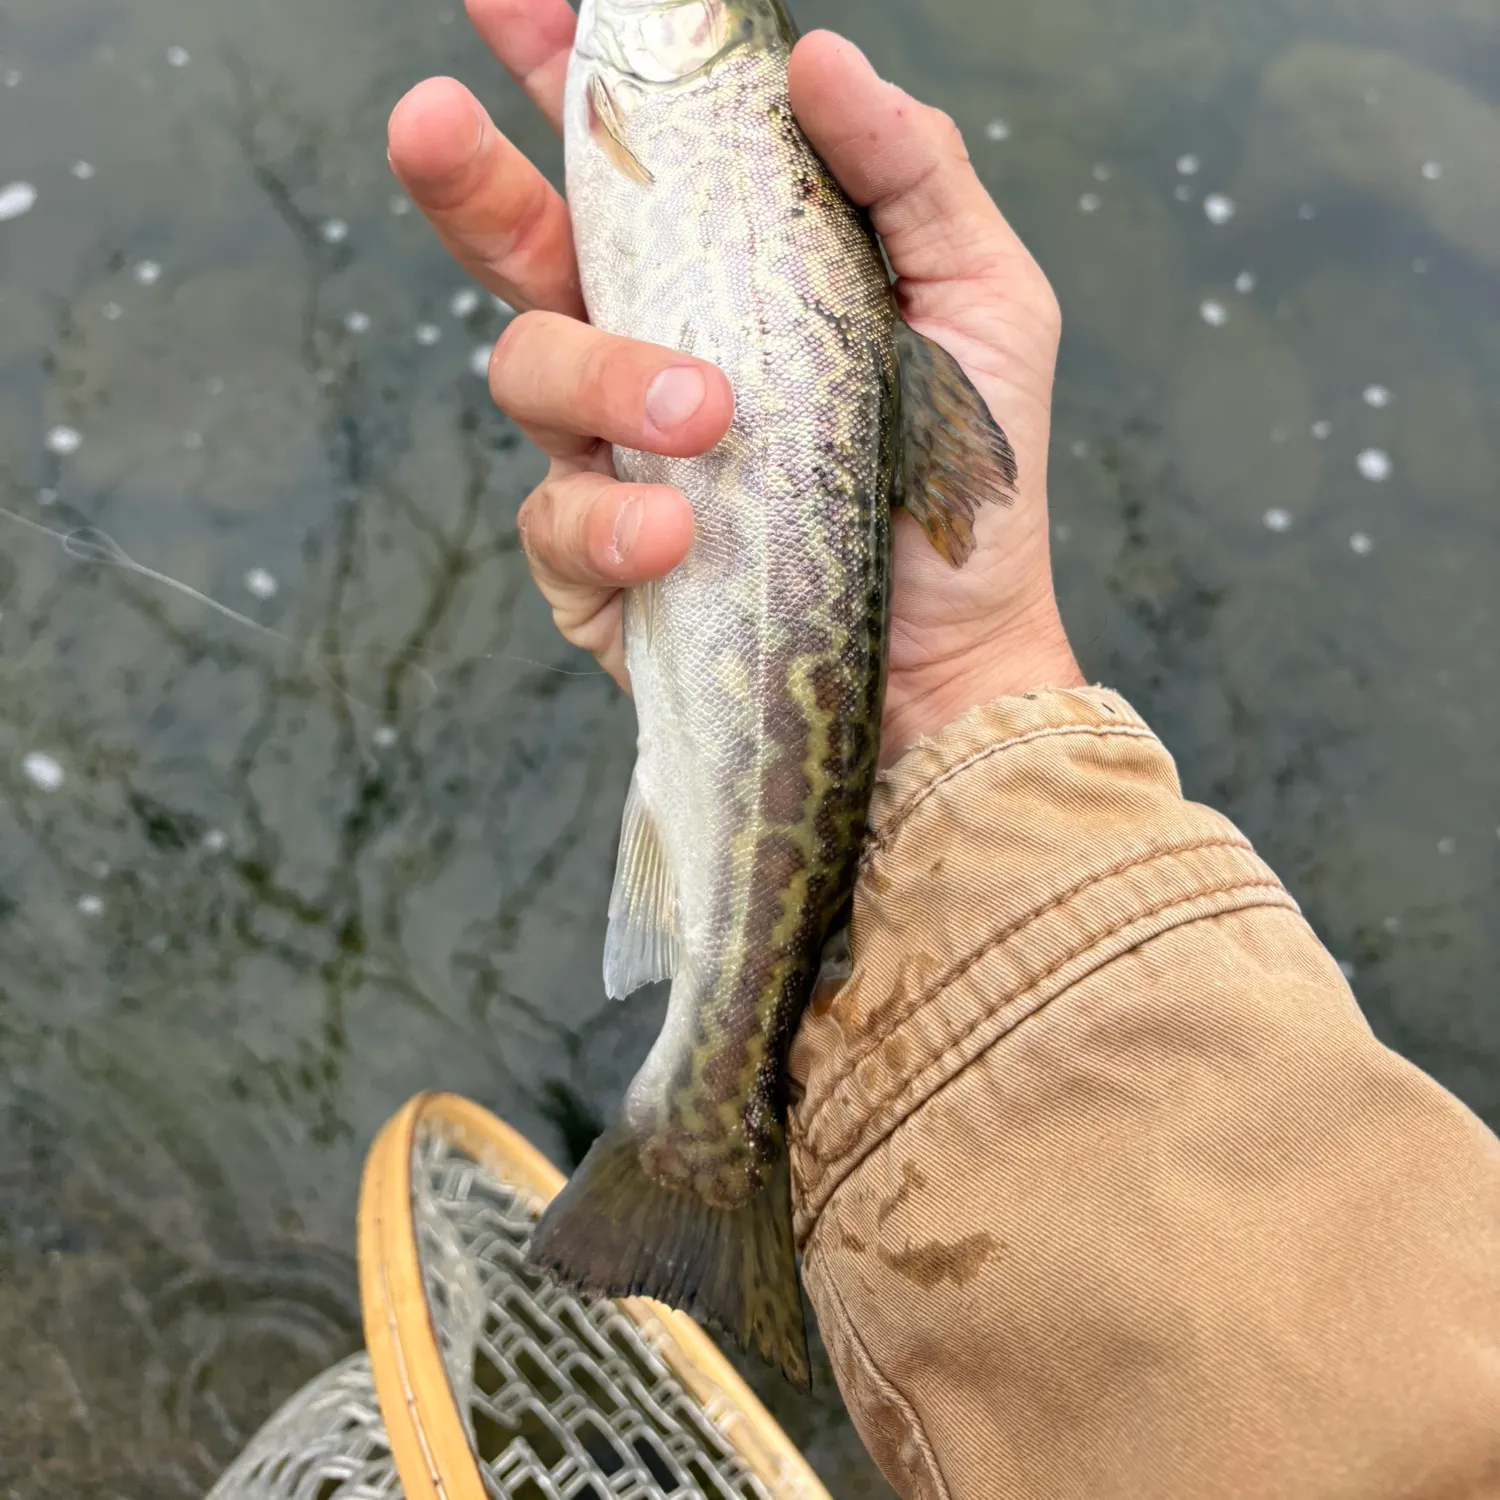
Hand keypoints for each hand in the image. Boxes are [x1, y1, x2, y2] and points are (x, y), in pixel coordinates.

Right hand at [388, 1, 1083, 761]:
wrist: (954, 664)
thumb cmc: (968, 488)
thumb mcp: (981, 306)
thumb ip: (914, 174)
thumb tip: (820, 55)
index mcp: (725, 276)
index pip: (623, 154)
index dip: (562, 68)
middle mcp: (648, 352)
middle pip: (520, 244)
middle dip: (468, 178)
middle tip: (428, 119)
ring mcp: (611, 462)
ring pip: (526, 372)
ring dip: (603, 376)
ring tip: (707, 416)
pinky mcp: (597, 568)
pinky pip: (554, 523)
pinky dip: (613, 525)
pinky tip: (681, 538)